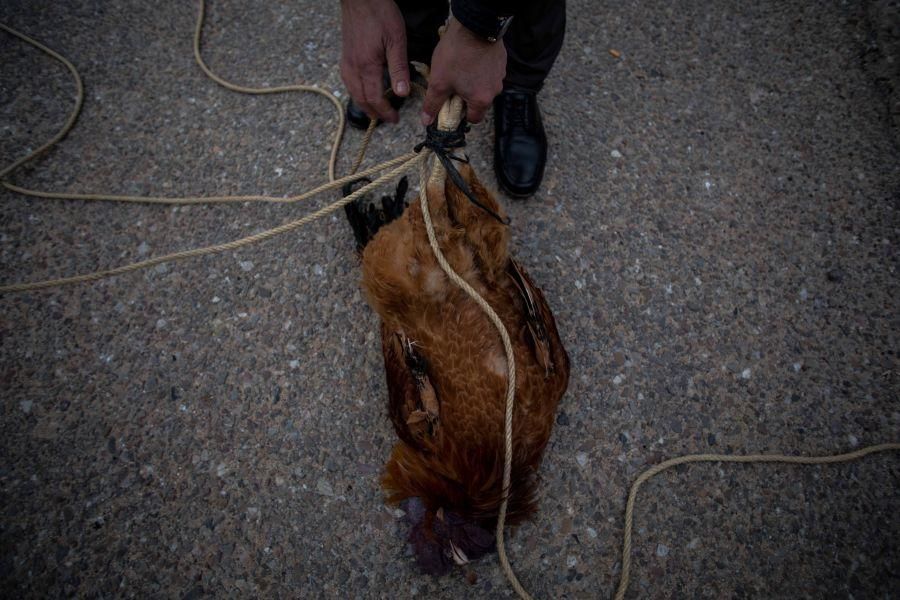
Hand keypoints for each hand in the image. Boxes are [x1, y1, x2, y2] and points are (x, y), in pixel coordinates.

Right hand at [340, 0, 409, 122]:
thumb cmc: (380, 13)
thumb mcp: (396, 39)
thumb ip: (399, 68)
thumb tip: (401, 93)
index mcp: (367, 65)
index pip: (374, 98)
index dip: (385, 112)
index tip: (395, 119)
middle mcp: (353, 67)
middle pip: (361, 99)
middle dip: (374, 112)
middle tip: (387, 119)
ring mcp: (346, 61)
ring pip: (352, 91)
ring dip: (364, 104)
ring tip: (376, 110)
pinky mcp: (345, 55)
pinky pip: (348, 81)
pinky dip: (356, 92)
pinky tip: (363, 90)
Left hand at [421, 17, 506, 124]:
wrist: (473, 25)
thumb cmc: (456, 55)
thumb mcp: (438, 82)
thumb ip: (433, 103)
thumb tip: (427, 120)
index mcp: (481, 100)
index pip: (474, 118)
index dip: (461, 113)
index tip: (451, 103)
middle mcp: (495, 90)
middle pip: (479, 101)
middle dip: (466, 95)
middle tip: (452, 82)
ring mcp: (500, 74)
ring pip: (484, 85)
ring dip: (473, 81)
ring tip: (460, 67)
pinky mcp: (501, 60)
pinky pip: (489, 71)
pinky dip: (479, 69)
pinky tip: (469, 58)